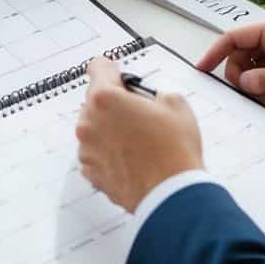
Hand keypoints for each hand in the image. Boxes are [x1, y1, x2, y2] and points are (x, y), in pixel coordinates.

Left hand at [75, 57, 203, 211]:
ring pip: (96, 128)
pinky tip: (133, 158)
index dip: (112, 69)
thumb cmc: (174, 152)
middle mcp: (89, 122)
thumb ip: (155, 92)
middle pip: (96, 100)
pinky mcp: (92, 173)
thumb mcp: (175, 104)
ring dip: (111, 129)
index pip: (98, 67)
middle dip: (115, 103)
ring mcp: (88, 150)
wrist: (172, 196)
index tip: (118, 74)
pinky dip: (110, 153)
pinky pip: (98, 153)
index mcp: (105, 98)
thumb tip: (151, 98)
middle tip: (140, 113)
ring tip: (140, 140)